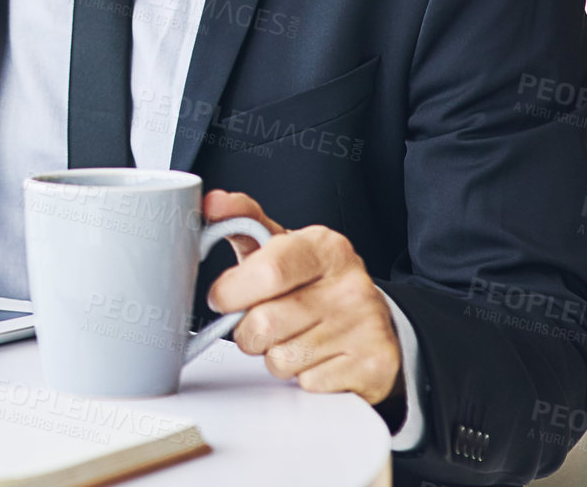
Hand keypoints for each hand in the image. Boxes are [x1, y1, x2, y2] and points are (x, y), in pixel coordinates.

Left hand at [204, 189, 402, 404]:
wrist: (372, 321)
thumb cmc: (314, 283)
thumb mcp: (282, 247)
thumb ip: (243, 222)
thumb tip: (212, 202)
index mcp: (326, 247)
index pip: (268, 270)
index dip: (232, 290)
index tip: (222, 297)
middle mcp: (352, 285)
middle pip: (265, 323)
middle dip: (247, 331)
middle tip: (256, 323)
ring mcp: (367, 327)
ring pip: (281, 358)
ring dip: (273, 355)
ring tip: (290, 337)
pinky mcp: (375, 366)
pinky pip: (307, 383)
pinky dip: (301, 376)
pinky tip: (315, 357)